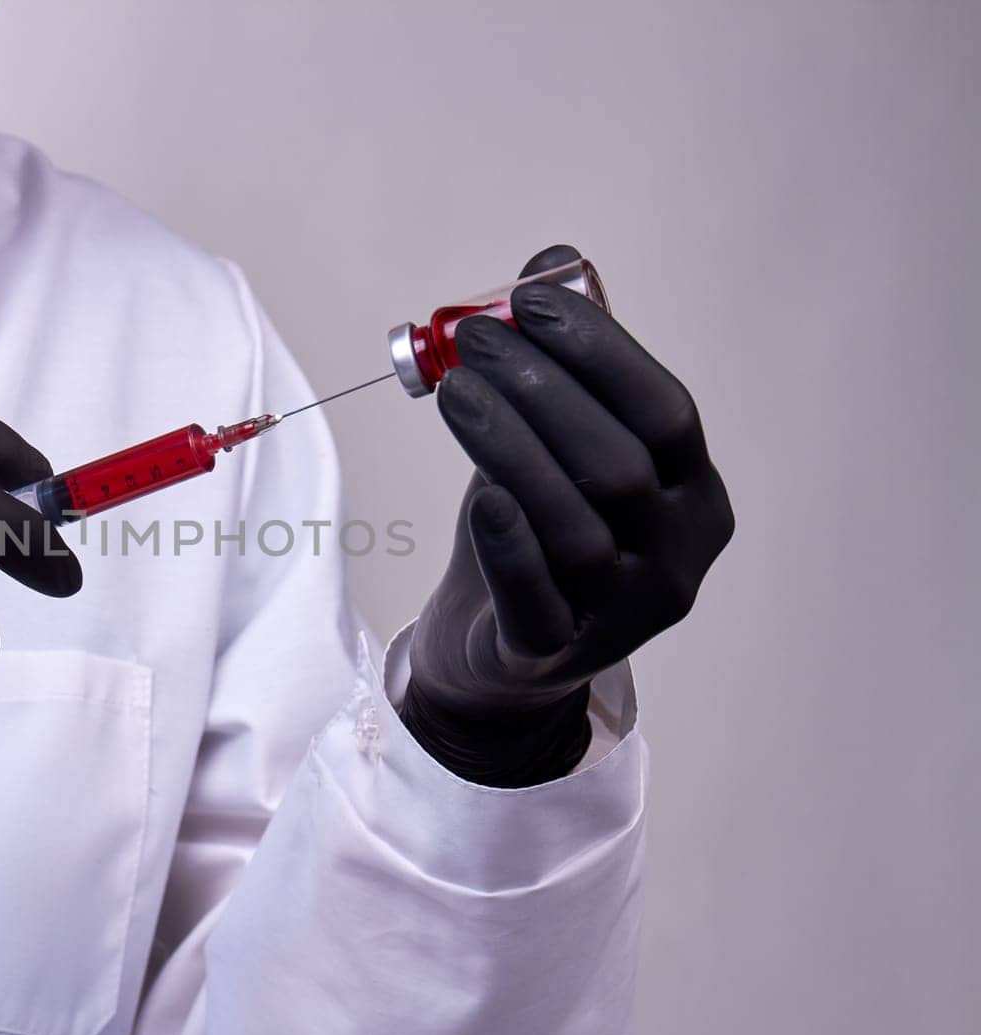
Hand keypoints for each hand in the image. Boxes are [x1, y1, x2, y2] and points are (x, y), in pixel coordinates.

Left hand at [405, 246, 734, 785]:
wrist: (498, 652)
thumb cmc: (534, 531)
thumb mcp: (553, 446)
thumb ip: (560, 365)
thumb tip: (548, 265)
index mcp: (694, 497)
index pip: (665, 412)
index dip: (600, 352)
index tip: (528, 303)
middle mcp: (676, 561)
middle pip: (620, 465)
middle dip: (542, 389)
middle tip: (470, 340)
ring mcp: (621, 618)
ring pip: (576, 526)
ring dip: (510, 447)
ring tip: (452, 391)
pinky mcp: (554, 657)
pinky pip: (539, 601)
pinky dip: (512, 546)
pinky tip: (480, 498)